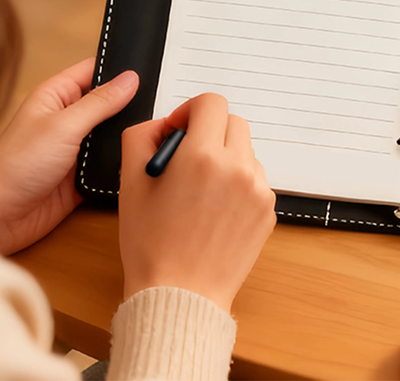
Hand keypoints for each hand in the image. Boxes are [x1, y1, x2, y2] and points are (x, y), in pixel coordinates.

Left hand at [0, 59, 138, 255]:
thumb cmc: (14, 167)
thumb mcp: (63, 126)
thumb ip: (100, 102)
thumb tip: (129, 79)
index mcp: (56, 96)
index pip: (93, 70)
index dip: (118, 69)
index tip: (148, 71)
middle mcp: (67, 118)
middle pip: (108, 102)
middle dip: (131, 104)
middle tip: (159, 103)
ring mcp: (75, 146)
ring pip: (113, 132)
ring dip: (127, 134)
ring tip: (154, 130)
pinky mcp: (82, 173)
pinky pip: (111, 161)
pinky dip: (122, 161)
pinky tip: (139, 157)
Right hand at [118, 93, 275, 311]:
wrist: (180, 296)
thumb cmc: (151, 245)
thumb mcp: (130, 184)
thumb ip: (142, 138)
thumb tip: (163, 125)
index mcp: (203, 156)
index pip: (211, 103)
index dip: (190, 111)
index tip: (179, 131)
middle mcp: (238, 167)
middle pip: (233, 123)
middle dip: (209, 132)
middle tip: (187, 158)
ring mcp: (258, 190)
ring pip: (246, 152)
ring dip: (225, 158)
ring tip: (200, 191)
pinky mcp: (268, 211)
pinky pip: (255, 180)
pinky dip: (237, 184)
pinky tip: (215, 211)